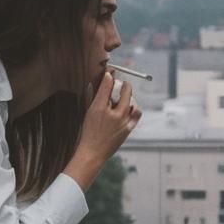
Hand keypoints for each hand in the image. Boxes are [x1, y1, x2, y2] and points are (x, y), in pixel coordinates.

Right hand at [62, 71, 142, 191]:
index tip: (110, 71)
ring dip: (129, 97)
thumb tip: (95, 84)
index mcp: (99, 108)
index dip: (110, 75)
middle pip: (125, 90)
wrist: (92, 153)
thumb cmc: (88, 133)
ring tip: (123, 98)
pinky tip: (129, 108)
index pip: (108, 84)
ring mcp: (123, 121)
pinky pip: (136, 113)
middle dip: (123, 84)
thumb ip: (92, 96)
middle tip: (120, 83)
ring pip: (132, 101)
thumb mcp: (88, 112)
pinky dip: (134, 108)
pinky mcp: (128, 128)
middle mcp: (113, 113)